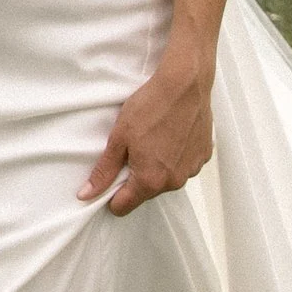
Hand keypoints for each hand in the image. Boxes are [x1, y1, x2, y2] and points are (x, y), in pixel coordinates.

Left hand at [79, 49, 214, 217]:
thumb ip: (104, 171)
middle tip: (132, 149)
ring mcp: (192, 169)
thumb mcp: (118, 138)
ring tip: (153, 138)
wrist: (185, 83)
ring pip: (166, 179)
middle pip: (146, 193)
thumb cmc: (151, 107)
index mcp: (150, 181)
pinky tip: (171, 135)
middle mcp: (174, 181)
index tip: (110, 177)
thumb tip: (87, 194)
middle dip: (136, 178)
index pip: (124, 207)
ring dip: (158, 167)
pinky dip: (176, 156)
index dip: (112, 194)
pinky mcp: (204, 156)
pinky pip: (184, 165)